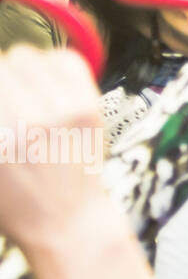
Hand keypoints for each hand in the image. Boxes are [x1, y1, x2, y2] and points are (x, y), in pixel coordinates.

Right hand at [0, 47, 104, 250]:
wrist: (67, 222)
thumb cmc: (15, 201)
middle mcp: (24, 124)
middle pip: (1, 63)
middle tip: (5, 94)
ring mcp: (60, 113)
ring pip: (28, 56)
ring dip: (22, 69)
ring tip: (25, 90)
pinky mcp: (89, 107)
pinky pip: (66, 60)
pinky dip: (54, 64)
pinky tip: (50, 85)